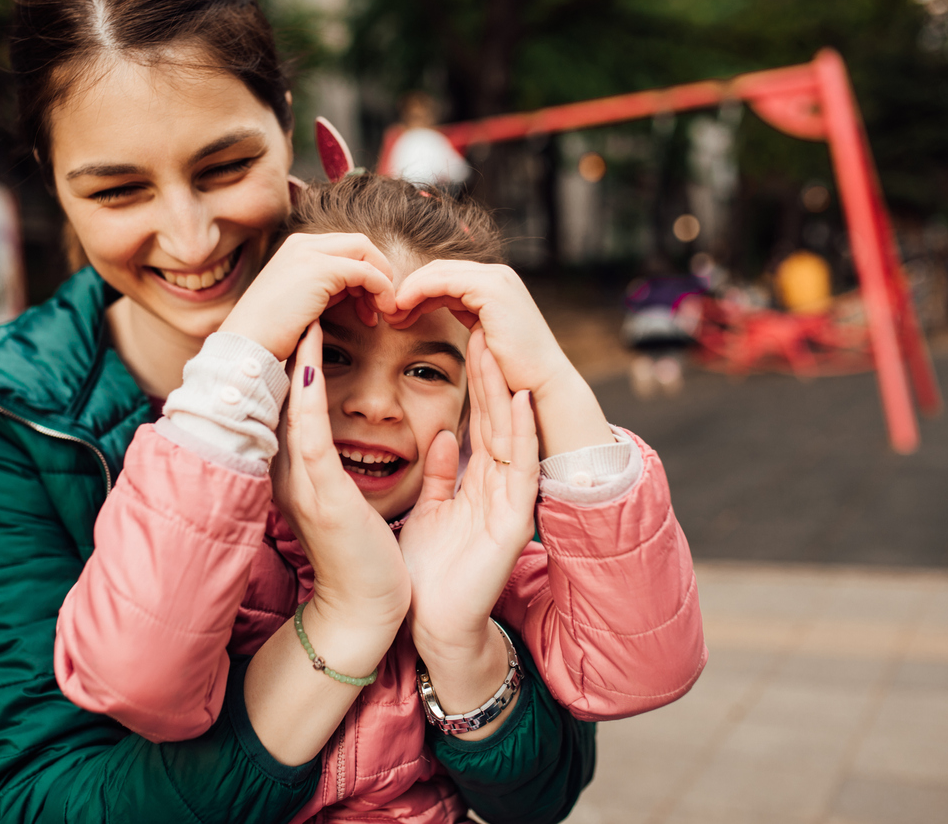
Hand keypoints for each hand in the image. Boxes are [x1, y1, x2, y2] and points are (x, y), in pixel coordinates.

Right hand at [221, 233, 396, 360]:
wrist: (248, 343)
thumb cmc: (272, 332)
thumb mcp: (303, 301)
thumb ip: (328, 288)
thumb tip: (358, 290)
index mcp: (297, 248)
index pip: (345, 247)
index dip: (364, 272)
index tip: (367, 305)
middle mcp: (303, 243)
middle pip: (359, 244)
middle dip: (378, 272)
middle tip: (380, 306)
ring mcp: (310, 253)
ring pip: (365, 252)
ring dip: (382, 281)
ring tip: (381, 311)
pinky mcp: (320, 270)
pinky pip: (366, 272)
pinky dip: (381, 289)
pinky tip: (380, 311)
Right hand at [272, 321, 410, 631]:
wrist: (365, 611)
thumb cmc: (364, 557)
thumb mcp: (345, 498)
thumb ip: (338, 460)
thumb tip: (342, 428)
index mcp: (301, 471)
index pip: (295, 403)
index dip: (296, 359)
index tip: (306, 317)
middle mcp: (292, 471)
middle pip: (284, 396)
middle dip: (287, 347)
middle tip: (295, 299)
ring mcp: (302, 481)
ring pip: (292, 404)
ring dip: (296, 354)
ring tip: (301, 309)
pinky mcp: (321, 493)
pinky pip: (310, 433)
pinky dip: (307, 392)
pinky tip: (310, 357)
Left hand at [386, 260, 570, 396]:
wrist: (542, 387)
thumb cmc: (514, 374)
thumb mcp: (486, 338)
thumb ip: (470, 320)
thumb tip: (446, 317)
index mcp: (496, 286)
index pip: (446, 277)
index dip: (418, 293)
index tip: (396, 314)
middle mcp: (498, 276)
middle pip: (439, 270)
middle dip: (410, 289)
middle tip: (387, 312)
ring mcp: (496, 279)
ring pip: (437, 273)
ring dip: (409, 291)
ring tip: (391, 313)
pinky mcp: (491, 289)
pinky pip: (441, 282)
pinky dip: (417, 292)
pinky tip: (402, 310)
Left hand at [399, 328, 538, 663]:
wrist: (430, 625)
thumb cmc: (426, 573)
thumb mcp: (431, 510)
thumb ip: (440, 475)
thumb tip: (443, 436)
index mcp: (477, 483)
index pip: (477, 420)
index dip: (473, 380)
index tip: (465, 336)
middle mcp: (498, 487)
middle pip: (495, 418)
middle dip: (490, 372)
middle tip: (484, 323)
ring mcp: (509, 503)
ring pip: (510, 434)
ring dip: (504, 390)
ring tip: (499, 346)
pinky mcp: (513, 522)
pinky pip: (519, 470)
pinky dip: (521, 433)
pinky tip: (520, 400)